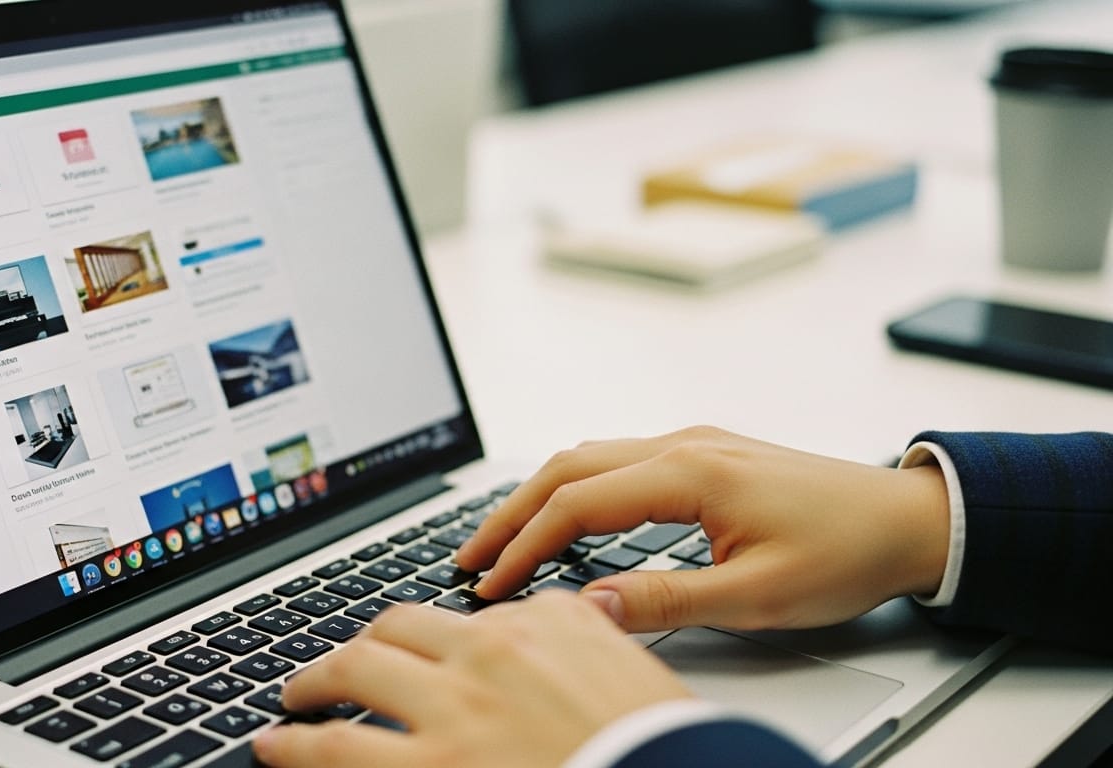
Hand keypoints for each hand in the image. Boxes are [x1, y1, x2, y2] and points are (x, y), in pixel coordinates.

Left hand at [252, 591, 691, 767]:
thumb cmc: (665, 750)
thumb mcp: (636, 677)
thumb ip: (591, 641)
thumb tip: (565, 622)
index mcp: (549, 626)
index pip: (468, 617)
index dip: (433, 640)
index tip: (415, 653)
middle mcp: (493, 654)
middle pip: (398, 628)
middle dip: (361, 645)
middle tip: (340, 666)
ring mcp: (456, 710)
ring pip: (355, 671)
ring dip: (316, 681)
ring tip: (297, 696)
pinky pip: (338, 749)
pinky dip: (297, 744)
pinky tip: (278, 744)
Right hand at [457, 426, 950, 631]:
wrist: (908, 518)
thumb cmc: (846, 551)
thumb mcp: (758, 595)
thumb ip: (668, 599)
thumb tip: (590, 604)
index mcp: (690, 473)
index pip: (577, 503)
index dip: (525, 546)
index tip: (491, 585)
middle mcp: (683, 445)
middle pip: (567, 467)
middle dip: (510, 512)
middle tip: (470, 556)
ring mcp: (692, 443)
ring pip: (588, 457)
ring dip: (539, 496)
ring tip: (503, 539)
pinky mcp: (704, 454)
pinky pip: (617, 460)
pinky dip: (575, 489)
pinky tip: (565, 518)